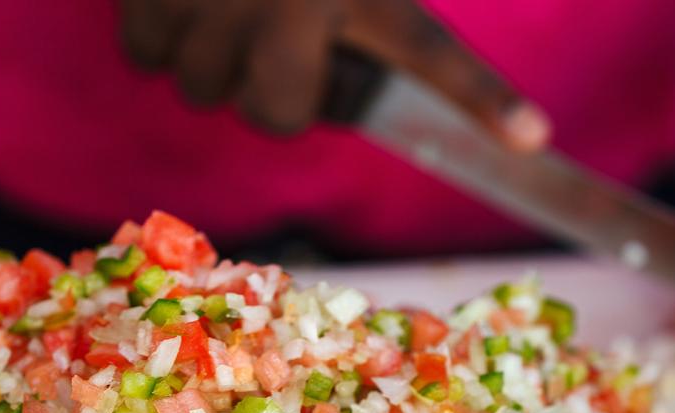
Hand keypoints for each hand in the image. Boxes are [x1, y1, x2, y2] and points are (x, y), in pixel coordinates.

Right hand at [119, 0, 549, 148]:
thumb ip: (393, 9)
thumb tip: (482, 75)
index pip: (431, 51)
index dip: (483, 98)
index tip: (532, 137)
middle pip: (276, 115)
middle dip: (275, 97)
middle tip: (279, 53)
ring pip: (201, 86)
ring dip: (211, 63)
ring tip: (229, 11)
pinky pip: (142, 53)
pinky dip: (156, 36)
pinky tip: (183, 1)